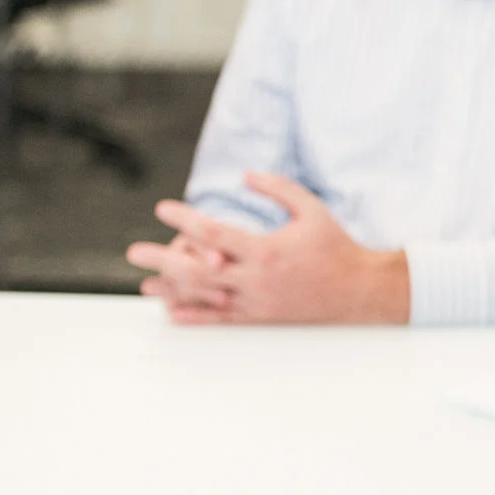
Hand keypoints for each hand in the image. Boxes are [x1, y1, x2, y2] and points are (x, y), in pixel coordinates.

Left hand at [124, 173, 408, 323]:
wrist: (361, 291)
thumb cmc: (336, 246)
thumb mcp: (311, 209)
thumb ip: (278, 188)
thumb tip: (244, 175)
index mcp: (267, 250)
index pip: (214, 233)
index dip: (184, 219)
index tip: (162, 208)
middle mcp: (257, 279)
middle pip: (198, 269)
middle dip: (162, 260)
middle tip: (133, 253)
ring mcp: (258, 303)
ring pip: (204, 297)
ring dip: (171, 291)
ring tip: (144, 285)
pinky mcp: (262, 318)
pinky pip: (221, 320)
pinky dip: (195, 316)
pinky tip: (173, 312)